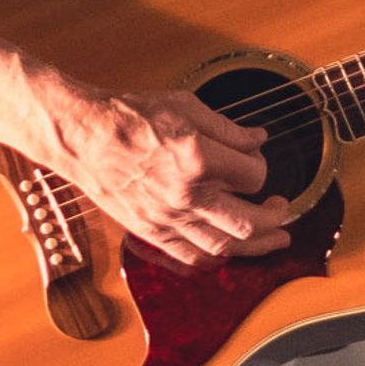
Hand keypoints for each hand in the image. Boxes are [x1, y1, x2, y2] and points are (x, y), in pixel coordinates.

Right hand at [42, 84, 291, 269]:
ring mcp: (165, 217)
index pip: (254, 176)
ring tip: (273, 239)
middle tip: (284, 210)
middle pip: (249, 222)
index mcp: (197, 158)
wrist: (81, 135)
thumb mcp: (187, 107)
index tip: (255, 161)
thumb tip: (258, 140)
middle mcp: (184, 194)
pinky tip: (228, 251)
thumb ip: (229, 129)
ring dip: (255, 246)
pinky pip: (188, 256)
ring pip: (223, 246)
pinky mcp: (148, 230)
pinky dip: (214, 258)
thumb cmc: (128, 116)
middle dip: (275, 218)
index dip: (262, 168)